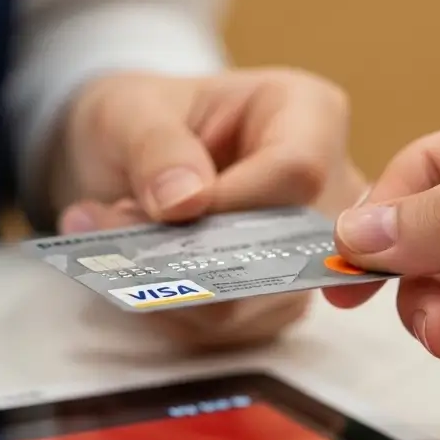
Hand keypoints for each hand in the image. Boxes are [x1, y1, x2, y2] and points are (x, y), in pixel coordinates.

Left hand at [47, 68, 367, 350]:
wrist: (125, 158)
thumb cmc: (141, 119)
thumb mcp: (129, 111)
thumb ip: (156, 148)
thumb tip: (183, 201)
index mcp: (309, 113)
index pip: (298, 171)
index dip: (232, 204)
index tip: (164, 210)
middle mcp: (328, 187)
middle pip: (289, 249)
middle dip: (195, 254)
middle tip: (119, 220)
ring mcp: (308, 252)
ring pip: (256, 302)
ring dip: (171, 284)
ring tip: (111, 235)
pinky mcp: (276, 300)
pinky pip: (229, 328)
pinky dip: (168, 307)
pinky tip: (127, 269)